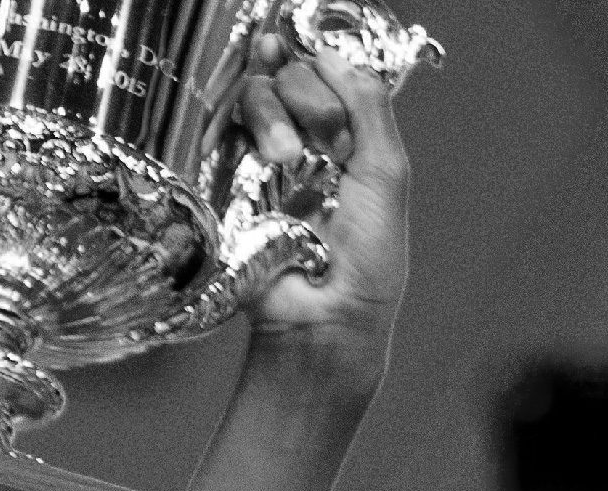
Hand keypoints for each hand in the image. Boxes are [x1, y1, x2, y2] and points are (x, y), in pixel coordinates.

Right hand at [235, 33, 412, 364]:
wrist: (323, 319)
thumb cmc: (366, 264)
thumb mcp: (386, 173)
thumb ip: (368, 106)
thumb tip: (332, 55)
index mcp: (343, 140)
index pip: (324, 74)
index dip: (318, 62)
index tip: (316, 63)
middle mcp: (300, 146)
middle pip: (287, 76)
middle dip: (305, 96)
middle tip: (322, 140)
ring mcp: (258, 164)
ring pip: (253, 97)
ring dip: (274, 116)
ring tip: (286, 159)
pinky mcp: (223, 185)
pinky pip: (221, 132)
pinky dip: (245, 130)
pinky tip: (265, 155)